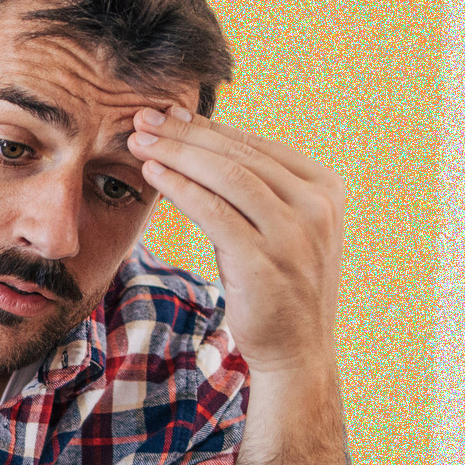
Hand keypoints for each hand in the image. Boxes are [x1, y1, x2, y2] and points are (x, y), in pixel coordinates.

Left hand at [129, 107, 344, 375]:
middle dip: (184, 134)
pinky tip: (152, 174)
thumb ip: (256, 188)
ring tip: (139, 141)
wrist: (296, 350)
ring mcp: (295, 232)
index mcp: (324, 187)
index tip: (166, 115)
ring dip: (176, 154)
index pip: (255, 145)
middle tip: (142, 117)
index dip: (206, 127)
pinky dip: (180, 188)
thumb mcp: (277, 227)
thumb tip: (202, 142)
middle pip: (238, 155)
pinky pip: (214, 212)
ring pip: (226, 175)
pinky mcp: (265, 260)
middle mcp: (317, 204)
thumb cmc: (276, 284)